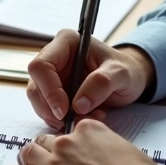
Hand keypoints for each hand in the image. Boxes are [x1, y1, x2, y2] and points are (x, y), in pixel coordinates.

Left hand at [6, 119, 164, 164]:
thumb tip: (114, 158)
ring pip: (29, 154)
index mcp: (89, 130)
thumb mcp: (130, 153)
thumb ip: (113, 149)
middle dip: (45, 149)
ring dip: (26, 159)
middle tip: (45, 158)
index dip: (71, 142)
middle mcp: (68, 143)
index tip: (71, 150)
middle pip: (46, 140)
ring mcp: (54, 164)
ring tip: (24, 164)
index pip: (72, 130)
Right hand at [27, 30, 156, 129]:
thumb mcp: (121, 74)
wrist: (129, 81)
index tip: (64, 110)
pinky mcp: (53, 92)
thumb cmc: (126, 70)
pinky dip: (61, 120)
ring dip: (57, 117)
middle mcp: (54, 57)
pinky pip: (47, 110)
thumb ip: (101, 84)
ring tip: (84, 118)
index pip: (41, 66)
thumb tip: (78, 105)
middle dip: (51, 108)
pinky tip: (81, 118)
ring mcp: (52, 76)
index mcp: (66, 43)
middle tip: (71, 121)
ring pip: (38, 101)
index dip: (49, 90)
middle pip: (35, 86)